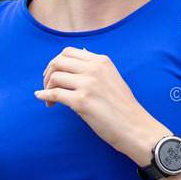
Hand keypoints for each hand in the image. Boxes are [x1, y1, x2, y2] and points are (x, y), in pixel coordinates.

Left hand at [36, 47, 166, 163]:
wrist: (135, 127)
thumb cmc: (124, 107)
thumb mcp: (113, 77)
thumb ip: (96, 66)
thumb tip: (81, 51)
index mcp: (101, 61)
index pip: (69, 52)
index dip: (56, 62)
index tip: (53, 74)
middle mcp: (94, 69)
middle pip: (58, 62)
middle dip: (48, 73)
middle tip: (47, 86)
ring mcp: (88, 84)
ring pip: (54, 77)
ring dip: (47, 88)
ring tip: (51, 100)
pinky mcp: (81, 101)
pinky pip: (54, 94)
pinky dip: (45, 97)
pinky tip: (45, 101)